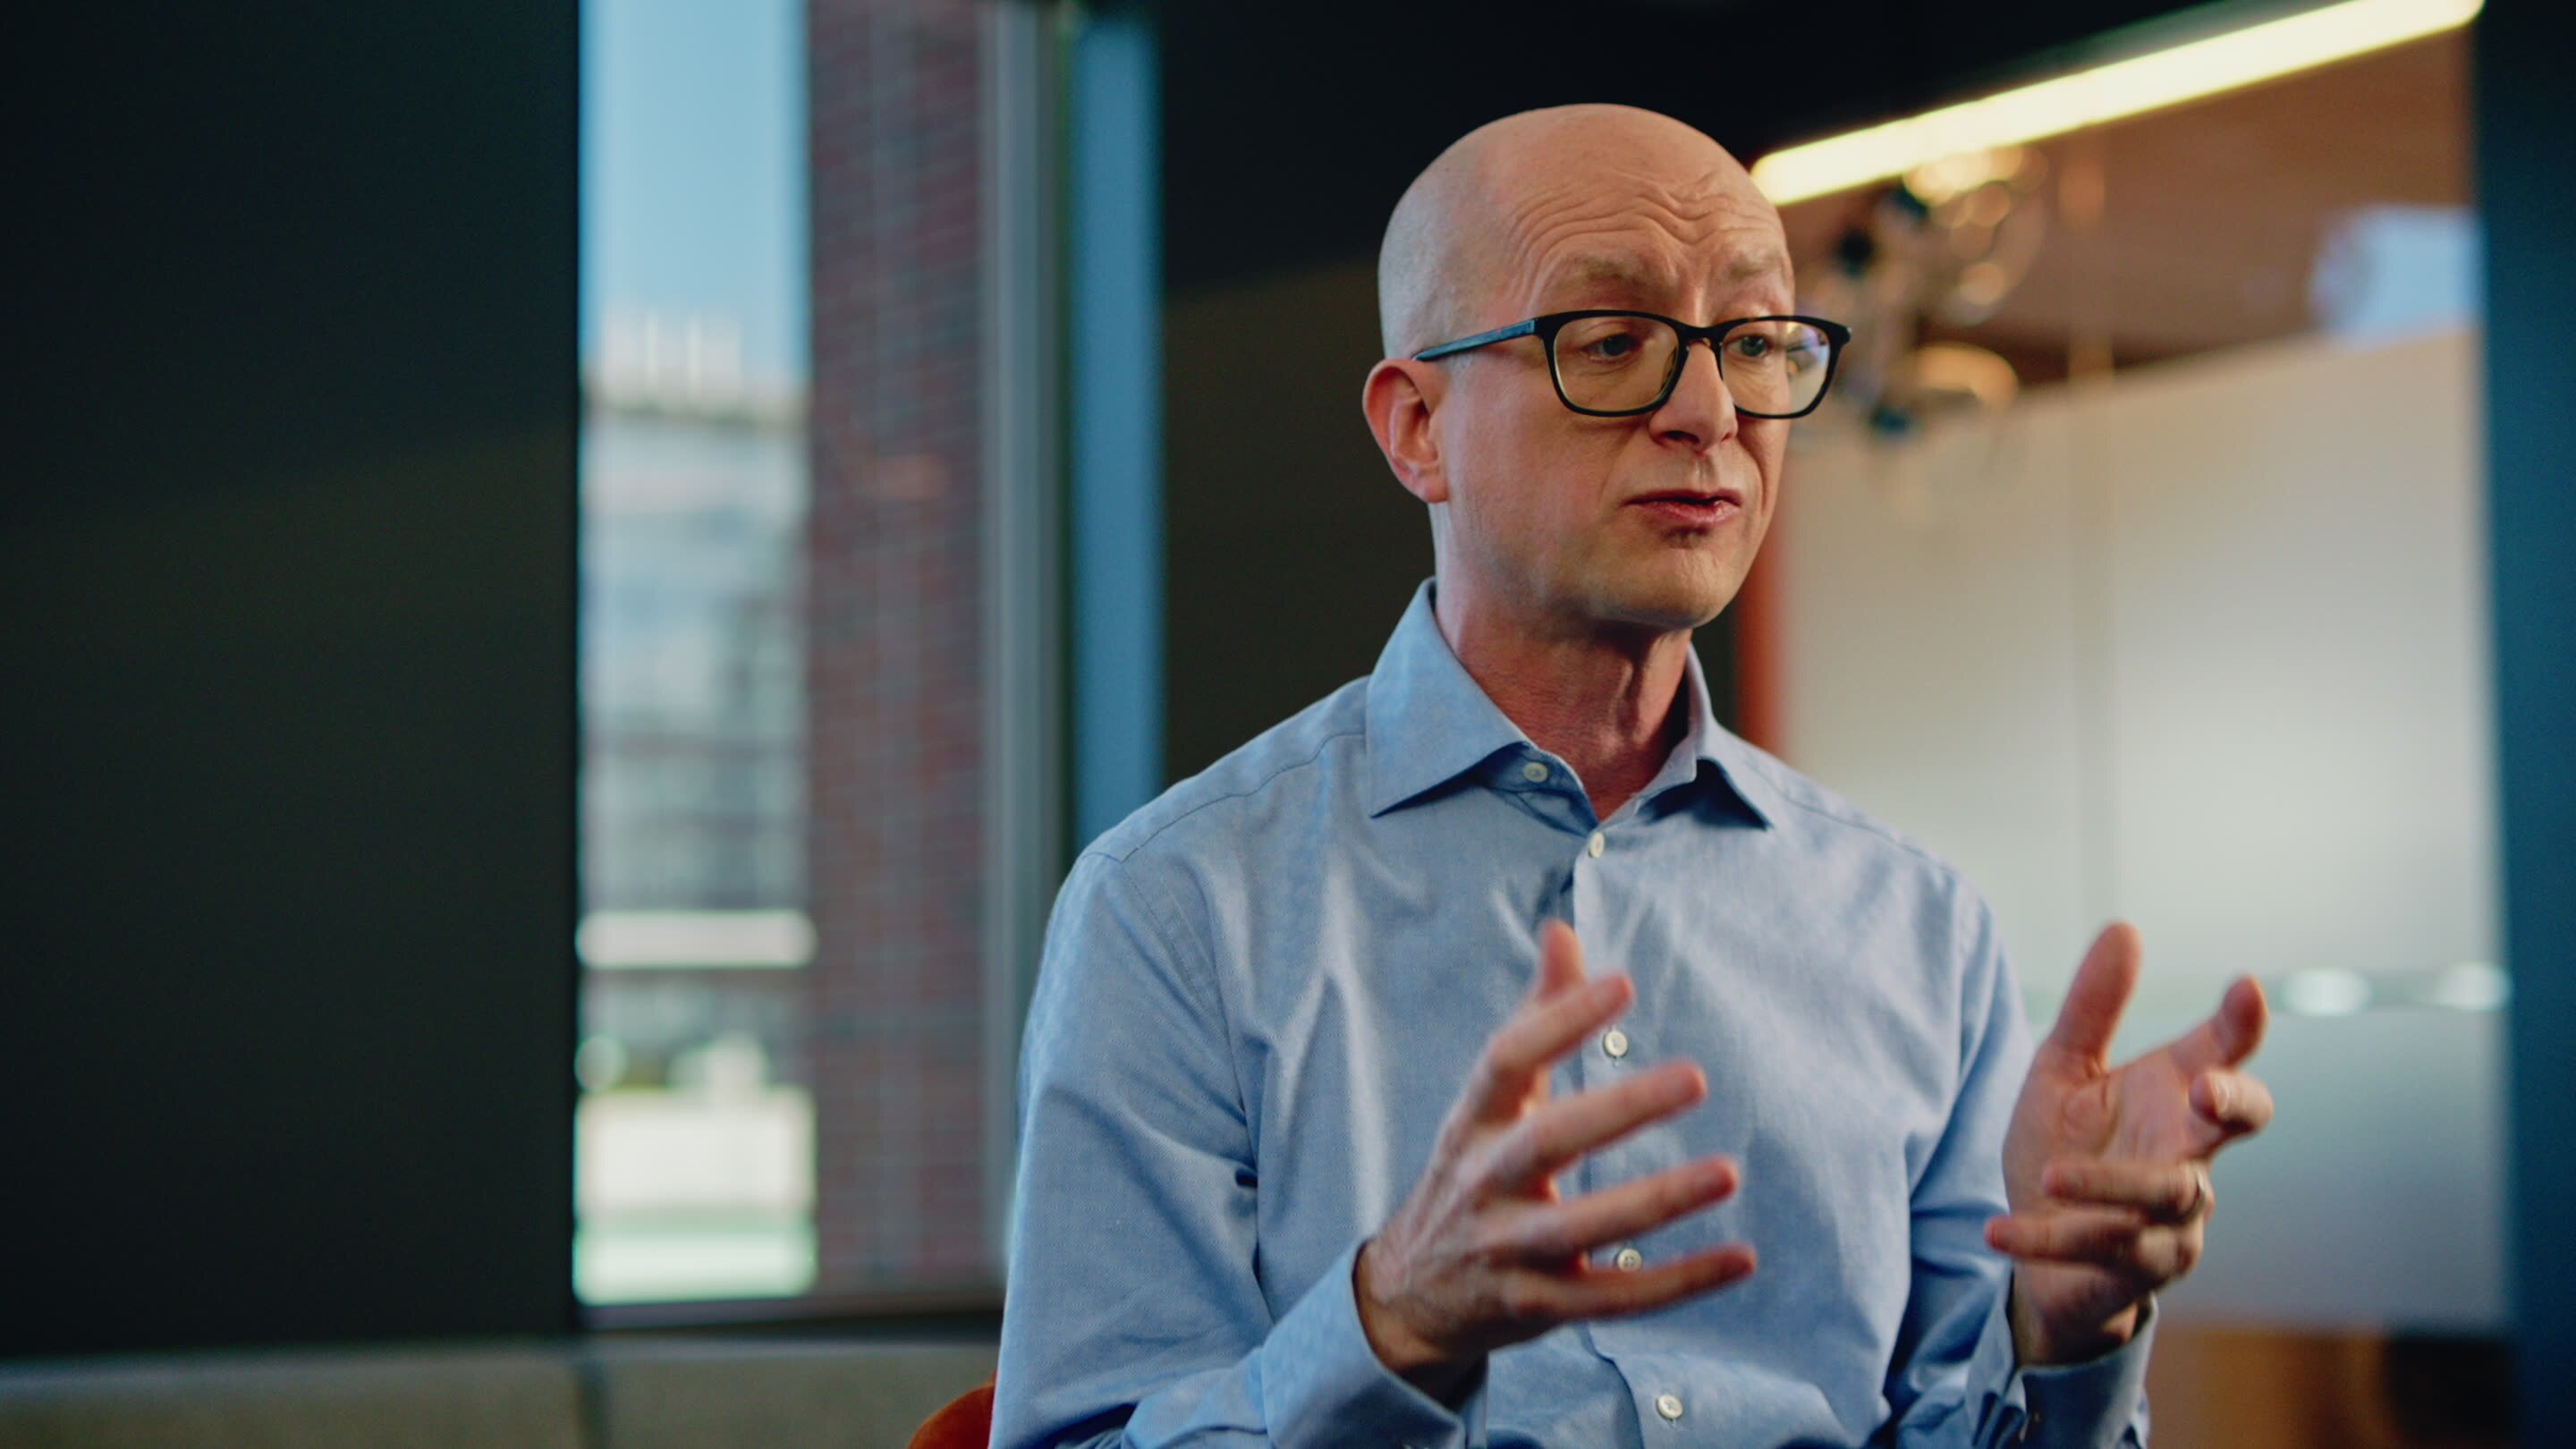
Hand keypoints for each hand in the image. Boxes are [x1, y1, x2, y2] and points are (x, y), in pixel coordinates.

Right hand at [1355, 920, 1755, 1395]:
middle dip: (1619, 1111)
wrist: (1407, 1296)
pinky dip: (1677, 1282)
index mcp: (1472, 1123)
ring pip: (1580, 1228)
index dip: (1558, 1020)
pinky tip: (1741, 1258)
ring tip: (1729, 1172)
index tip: (1622, 983)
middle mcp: (1482, 1184)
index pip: (1506, 1060)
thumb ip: (1537, 1018)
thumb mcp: (1488, 1103)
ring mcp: (1506, 1252)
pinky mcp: (1539, 1308)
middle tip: (1697, 1078)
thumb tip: (1563, 931)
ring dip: (1657, 1201)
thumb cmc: (1468, 1178)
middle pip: (1545, 1144)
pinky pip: (1613, 1299)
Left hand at [1988, 922, 2274, 1363]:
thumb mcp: (2064, 1071)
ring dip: (2111, 1183)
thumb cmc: (2067, 1147)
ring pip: (2167, 1193)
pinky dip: (2048, 1239)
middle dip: (2235, 1102)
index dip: (2240, 1025)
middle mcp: (2189, 1151)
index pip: (2224, 1054)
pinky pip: (2104, 1250)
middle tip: (2208, 1087)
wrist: (2038, 1246)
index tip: (2244, 987)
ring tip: (2052, 1175)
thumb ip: (2092, 1008)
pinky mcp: (2144, 1267)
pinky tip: (1996, 1232)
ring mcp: (2177, 1214)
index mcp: (2174, 1095)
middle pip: (2240, 1122)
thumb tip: (2125, 927)